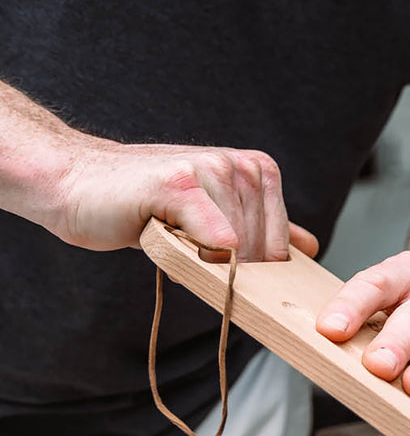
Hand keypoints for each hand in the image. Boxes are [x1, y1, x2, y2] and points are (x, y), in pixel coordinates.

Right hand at [54, 138, 317, 260]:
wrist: (74, 182)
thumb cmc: (143, 204)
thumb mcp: (214, 214)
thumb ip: (260, 228)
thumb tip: (308, 247)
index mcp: (258, 171)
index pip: (280, 248)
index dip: (248, 269)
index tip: (211, 257)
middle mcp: (241, 165)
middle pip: (259, 252)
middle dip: (223, 267)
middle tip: (183, 243)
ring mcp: (212, 169)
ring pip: (236, 250)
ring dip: (198, 258)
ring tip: (168, 231)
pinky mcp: (181, 184)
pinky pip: (214, 241)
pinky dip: (192, 253)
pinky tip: (162, 232)